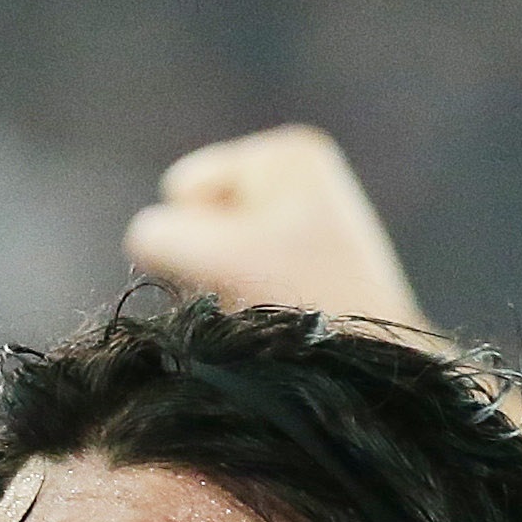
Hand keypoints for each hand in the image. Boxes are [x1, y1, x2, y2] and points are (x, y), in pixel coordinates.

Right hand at [125, 126, 432, 331]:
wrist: (372, 371)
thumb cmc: (297, 302)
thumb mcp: (207, 256)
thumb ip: (155, 234)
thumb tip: (148, 238)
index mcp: (289, 151)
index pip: (184, 187)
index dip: (198, 236)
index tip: (251, 267)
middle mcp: (307, 172)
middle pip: (203, 215)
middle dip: (215, 256)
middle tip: (263, 288)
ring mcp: (314, 214)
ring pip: (222, 247)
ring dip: (233, 281)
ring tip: (277, 302)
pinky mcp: (317, 258)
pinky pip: (250, 272)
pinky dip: (256, 295)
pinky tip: (292, 312)